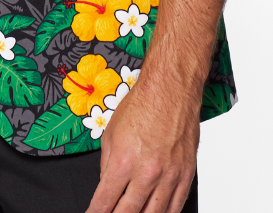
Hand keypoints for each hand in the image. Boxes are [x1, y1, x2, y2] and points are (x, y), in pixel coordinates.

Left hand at [87, 74, 198, 212]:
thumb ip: (107, 164)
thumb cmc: (141, 106)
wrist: (170, 90)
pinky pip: (176, 207)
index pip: (104, 202)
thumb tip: (106, 186)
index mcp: (123, 162)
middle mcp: (146, 174)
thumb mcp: (111, 133)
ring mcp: (168, 177)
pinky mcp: (186, 176)